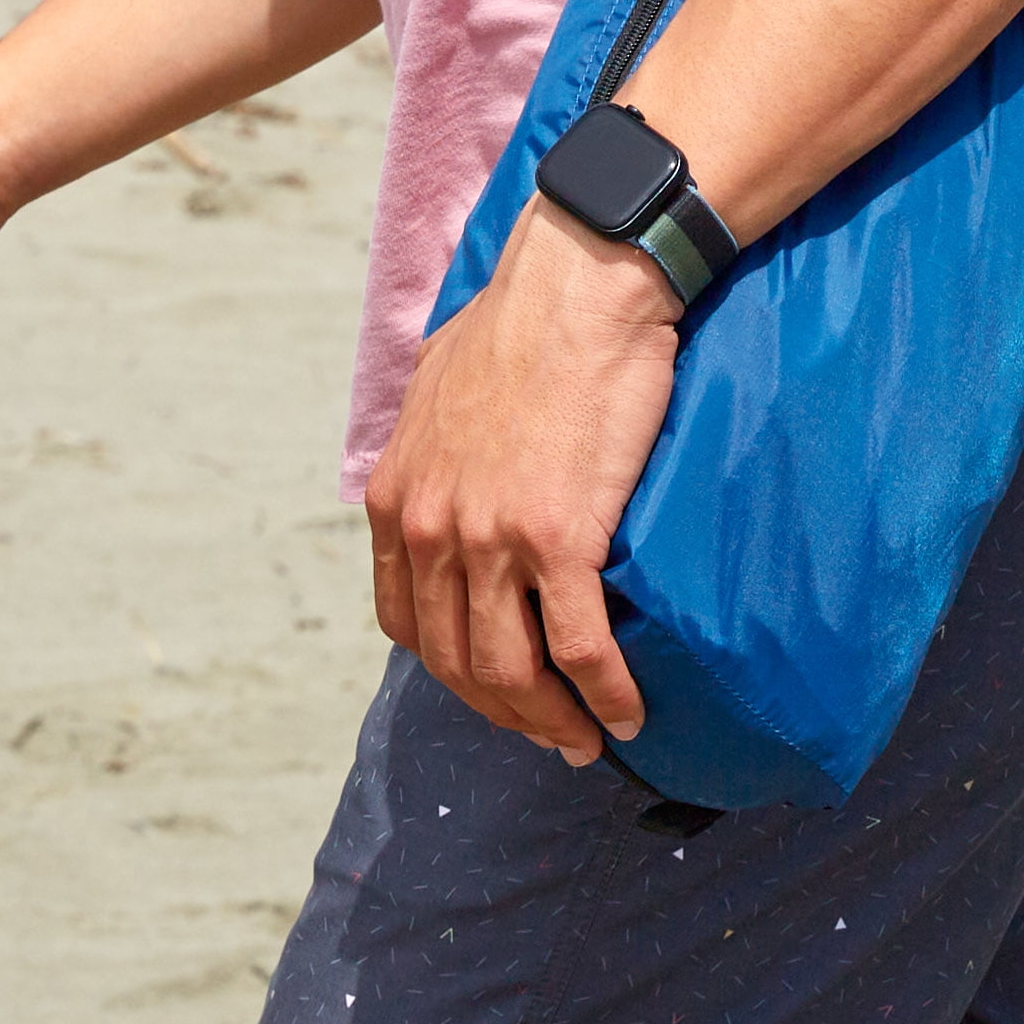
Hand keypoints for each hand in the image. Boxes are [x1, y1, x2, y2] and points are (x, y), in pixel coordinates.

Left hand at [363, 208, 684, 758]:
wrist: (582, 284)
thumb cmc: (525, 320)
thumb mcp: (437, 384)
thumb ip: (431, 444)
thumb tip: (445, 459)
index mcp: (395, 499)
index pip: (406, 623)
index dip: (450, 671)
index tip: (493, 687)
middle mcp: (431, 529)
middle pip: (455, 663)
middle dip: (503, 714)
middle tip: (548, 735)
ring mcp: (491, 538)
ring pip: (512, 671)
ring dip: (551, 722)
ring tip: (587, 740)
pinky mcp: (559, 537)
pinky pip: (580, 647)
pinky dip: (605, 695)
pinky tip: (628, 713)